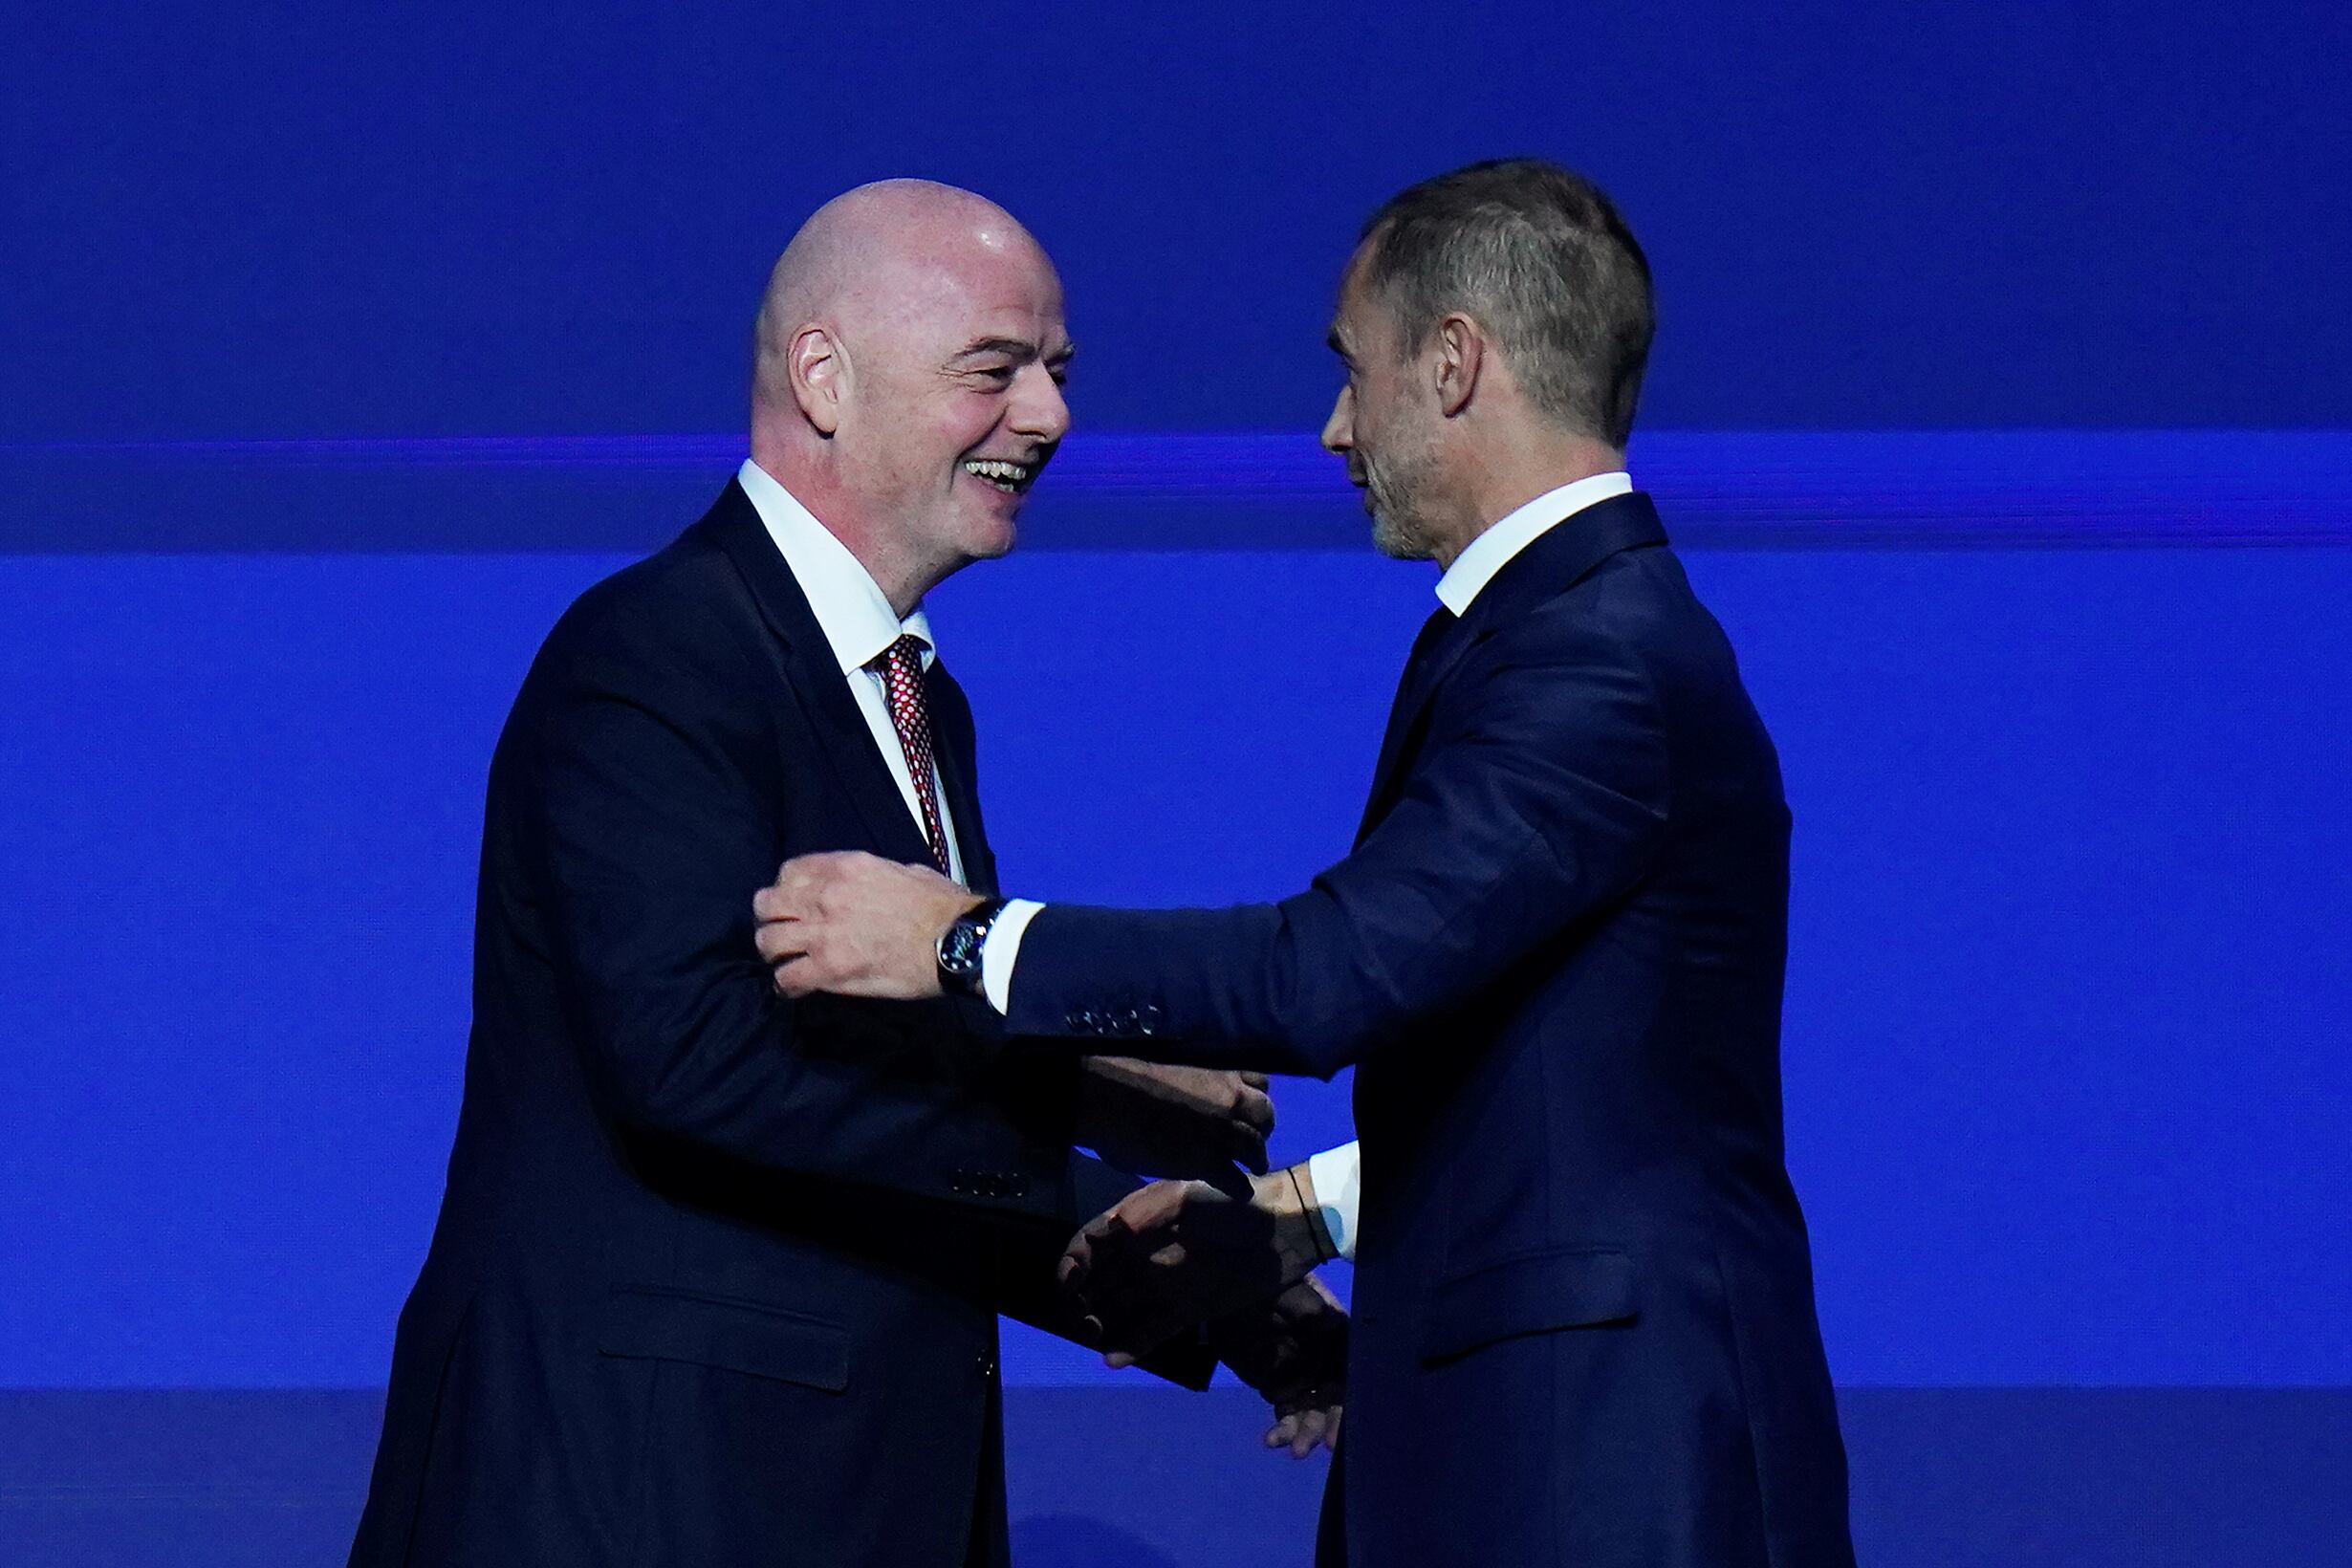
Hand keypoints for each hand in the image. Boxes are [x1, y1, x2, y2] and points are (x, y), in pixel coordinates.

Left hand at [754, 852, 980, 1000]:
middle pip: (767, 904)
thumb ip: (872, 875)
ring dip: (774, 952)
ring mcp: (823, 933)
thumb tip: (868, 886)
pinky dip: (786, 985)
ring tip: (784, 961)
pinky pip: (787, 978)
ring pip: (768, 941)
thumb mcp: (902, 870)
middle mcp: (824, 895)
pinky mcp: (829, 969)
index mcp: (843, 867)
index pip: (790, 872)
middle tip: (783, 932)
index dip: (787, 889)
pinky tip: (793, 988)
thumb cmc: (940, 904)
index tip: (795, 903)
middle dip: (770, 918)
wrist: (955, 939)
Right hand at [1059, 1165, 1333, 1357]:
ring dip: (1100, 1323)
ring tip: (1092, 1335)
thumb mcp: (1186, 1196)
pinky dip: (1131, 1346)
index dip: (1072, 1262)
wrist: (1278, 1230)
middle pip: (1098, 1281)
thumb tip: (1114, 1227)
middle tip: (1079, 1317)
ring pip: (1120, 1309)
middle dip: (1080, 1299)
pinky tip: (1113, 1358)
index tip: (1068, 1283)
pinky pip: (1152, 1331)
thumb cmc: (1231, 1204)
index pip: (1091, 1244)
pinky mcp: (1186, 1310)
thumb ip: (1147, 1211)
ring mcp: (1164, 1285)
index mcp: (1137, 1222)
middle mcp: (1143, 1256)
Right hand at [1077, 1058, 1274, 1178]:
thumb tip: (1194, 1102)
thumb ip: (1197, 1088)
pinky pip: (1237, 1181)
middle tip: (1249, 1141)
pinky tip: (1237, 1192)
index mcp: (1220, 1074)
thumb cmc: (1130, 1081)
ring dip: (1255, 1159)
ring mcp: (1221, 1132)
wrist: (1110, 1100)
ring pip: (1256, 1149)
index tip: (1246, 1108)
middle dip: (1260, 1130)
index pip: (1260, 1083)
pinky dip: (1239, 1188)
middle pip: (1265, 1116)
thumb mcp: (1177, 1072)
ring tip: (1251, 1167)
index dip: (1254, 1098)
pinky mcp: (1208, 1162)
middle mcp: (1229, 1100)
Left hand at [1208, 1276, 1347, 1458]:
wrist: (1236, 1290)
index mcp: (1340, 1339)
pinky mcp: (1283, 1389)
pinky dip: (1283, 1431)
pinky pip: (1288, 1415)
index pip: (1352, 1376)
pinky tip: (1271, 1442)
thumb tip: (1326, 1318)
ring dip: (1306, 1433)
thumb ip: (1312, 1304)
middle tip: (1314, 1446)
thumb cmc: (1273, 1285)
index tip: (1340, 1429)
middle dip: (1326, 1425)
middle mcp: (1329, 1363)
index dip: (1348, 1404)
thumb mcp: (1295, 1288)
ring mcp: (1306, 1378)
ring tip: (1295, 1451)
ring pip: (1312, 1412)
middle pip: (1335, 1400)